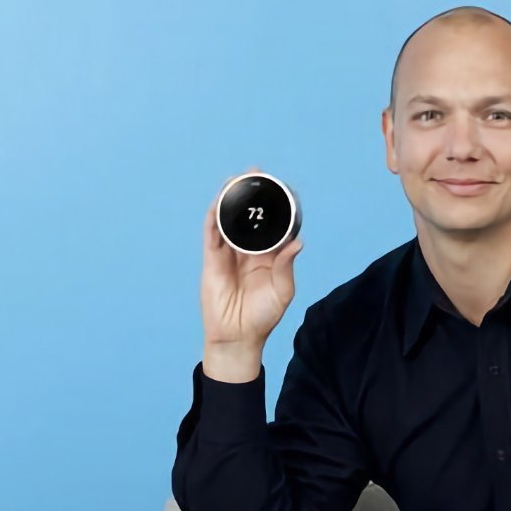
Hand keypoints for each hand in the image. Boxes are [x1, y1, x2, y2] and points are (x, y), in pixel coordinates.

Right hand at [200, 167, 304, 380]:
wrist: (238, 337)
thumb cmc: (263, 317)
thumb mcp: (282, 291)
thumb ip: (287, 266)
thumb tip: (298, 243)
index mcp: (267, 256)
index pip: (271, 225)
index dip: (274, 206)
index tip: (279, 187)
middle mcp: (247, 251)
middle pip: (248, 216)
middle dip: (251, 194)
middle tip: (257, 173)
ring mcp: (228, 254)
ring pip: (228, 220)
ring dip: (231, 199)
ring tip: (237, 179)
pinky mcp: (212, 260)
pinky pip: (212, 233)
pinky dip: (215, 216)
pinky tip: (219, 201)